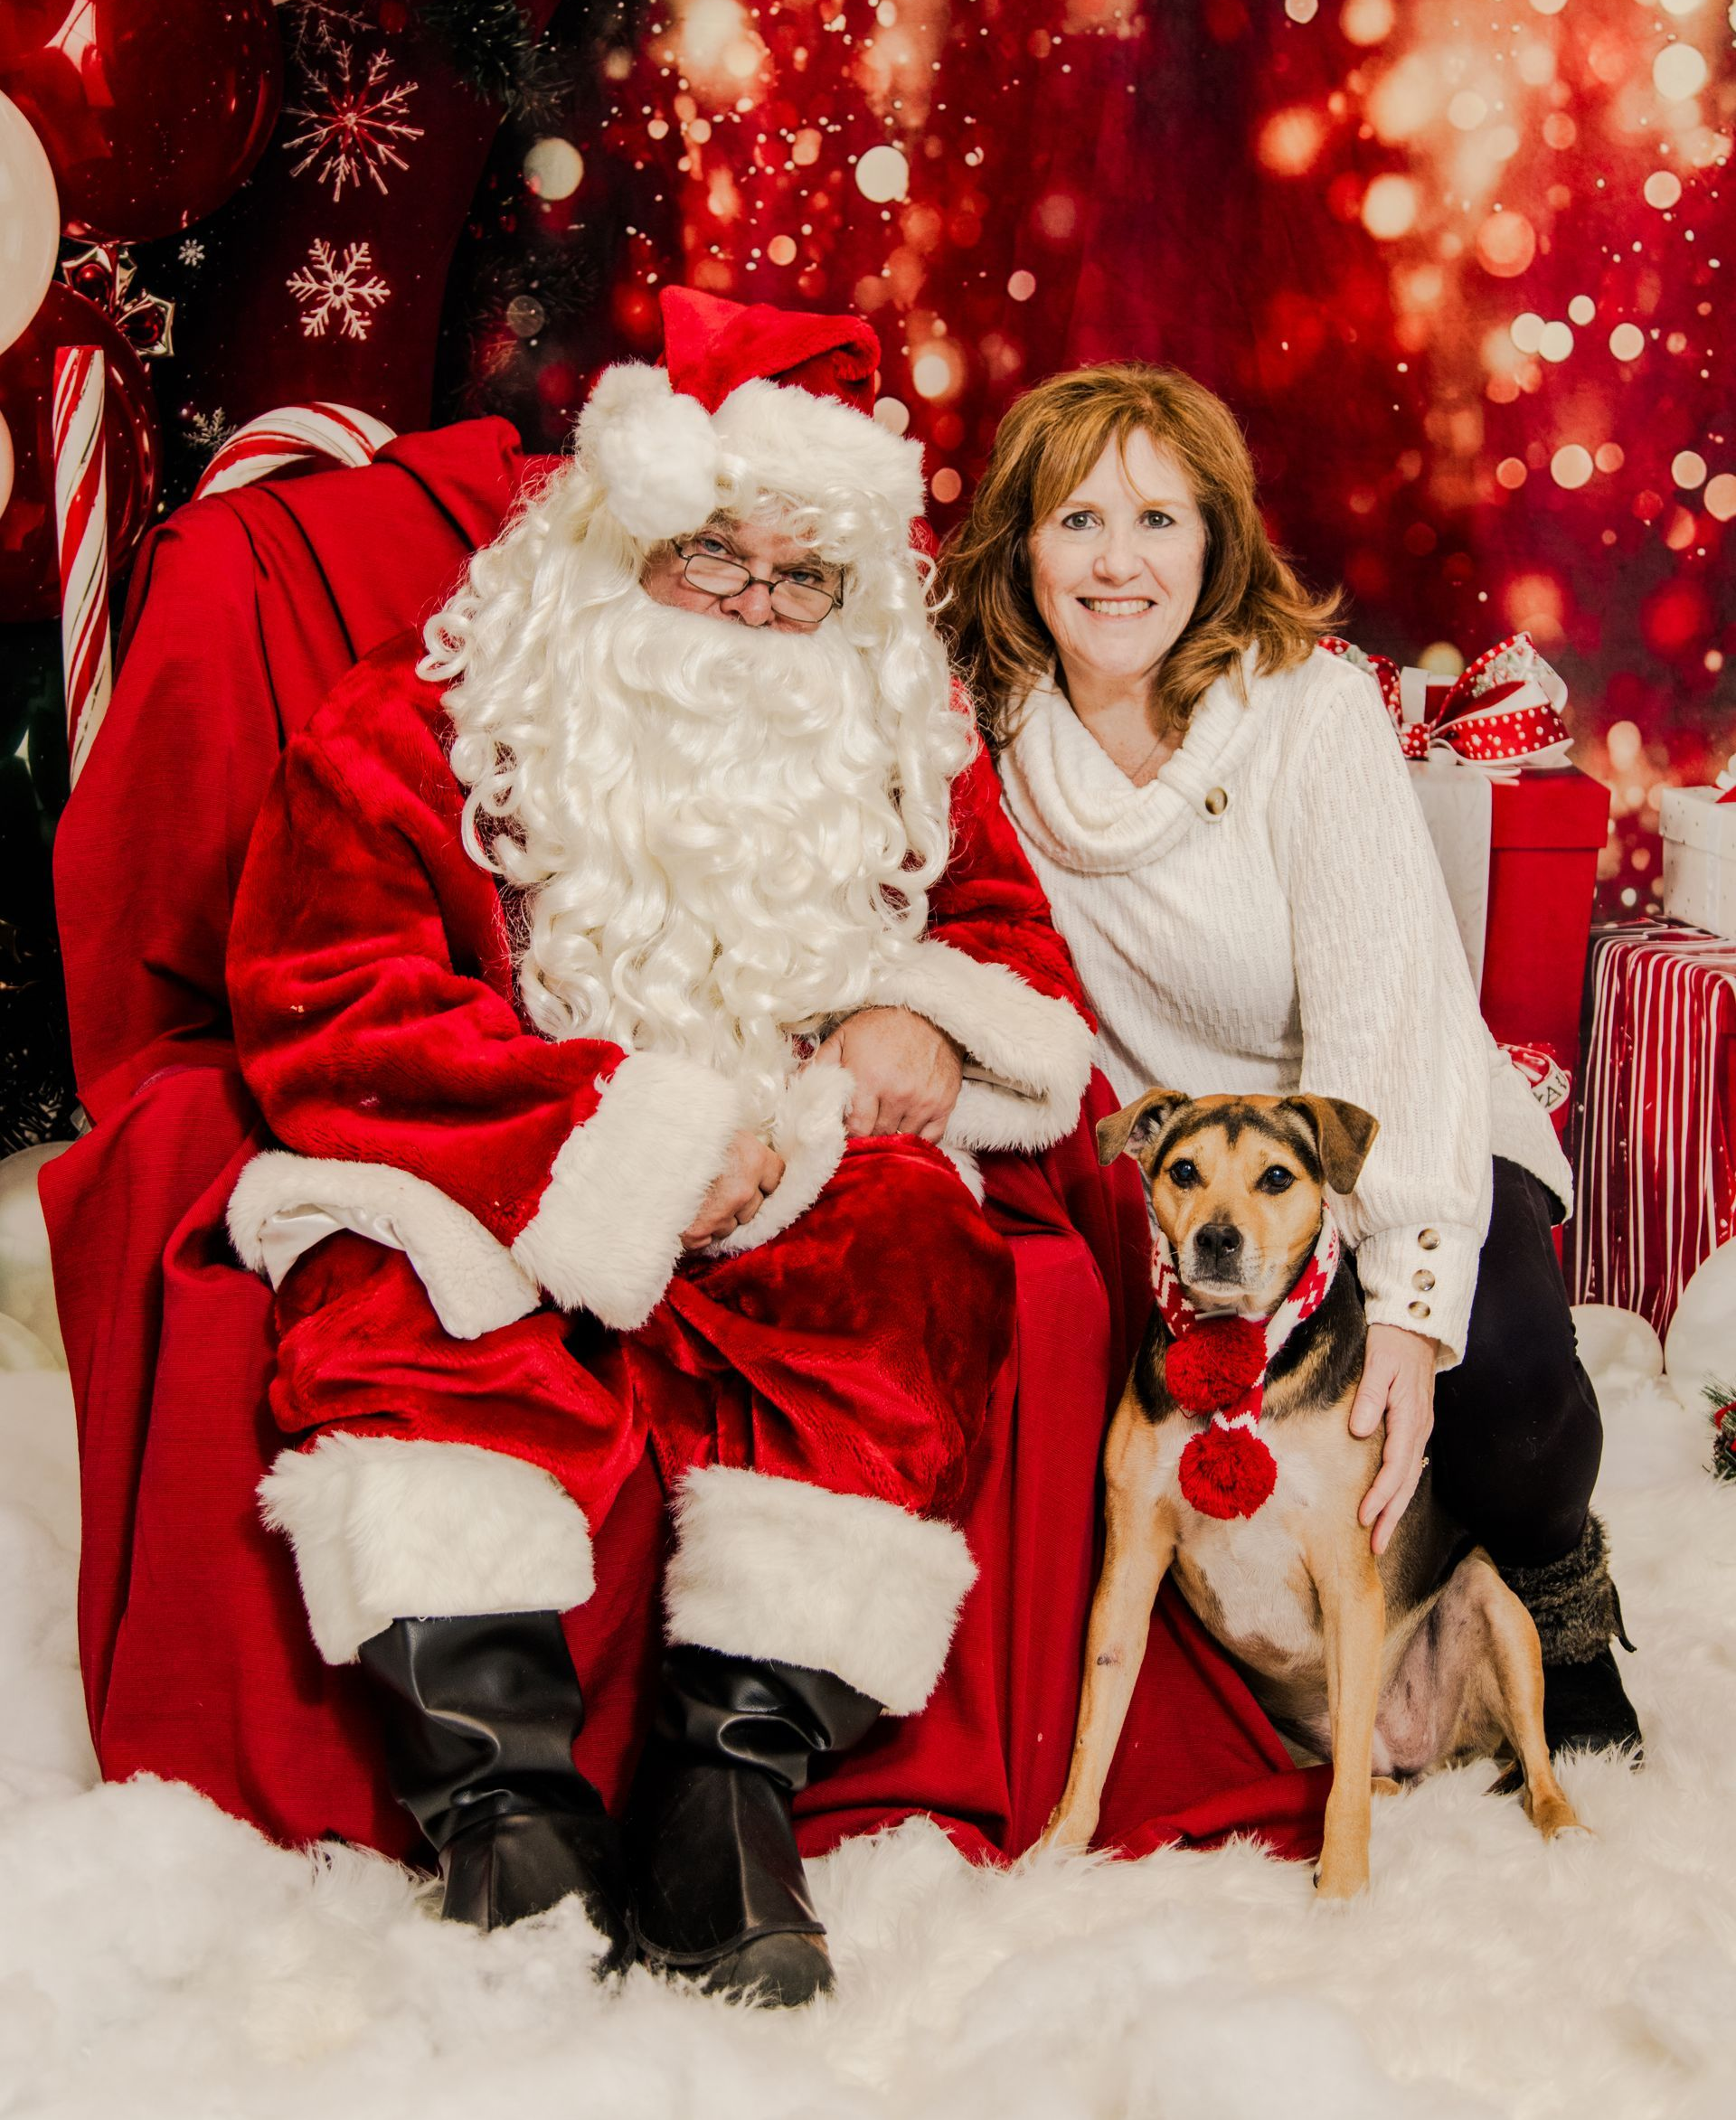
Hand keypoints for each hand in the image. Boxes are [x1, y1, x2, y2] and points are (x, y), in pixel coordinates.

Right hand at [679, 1131, 785, 1249]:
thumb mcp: (712, 1131)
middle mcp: (742, 1189)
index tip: (751, 1179)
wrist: (635, 1156)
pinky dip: (697, 1232)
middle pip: (754, 1206)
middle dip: (737, 1202)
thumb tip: (746, 1161)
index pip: (776, 1176)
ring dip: (717, 1218)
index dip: (762, 1179)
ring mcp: (721, 1214)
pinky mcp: (697, 1233)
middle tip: (711, 1188)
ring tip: (692, 1200)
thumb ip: (734, 1148)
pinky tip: (682, 1214)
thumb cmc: (675, 1137)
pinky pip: (707, 1240)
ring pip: (731, 1226)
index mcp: (751, 1157)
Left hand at [809, 1006, 964, 1139]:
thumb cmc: (881, 1026)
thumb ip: (819, 1065)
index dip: (848, 1132)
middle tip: (863, 1124)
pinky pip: (928, 1138)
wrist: (929, 1012)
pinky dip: (916, 1137)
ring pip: (901, 1138)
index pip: (856, 1129)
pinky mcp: (944, 1104)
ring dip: (890, 1134)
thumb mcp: (844, 1037)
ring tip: (883, 1121)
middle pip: (878, 1135)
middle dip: (868, 1133)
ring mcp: (924, 1101)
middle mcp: (898, 1093)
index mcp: (869, 1078)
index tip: (846, 1126)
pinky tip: (905, 1124)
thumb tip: (792, 1088)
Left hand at [1349, 1323, 1437, 1555]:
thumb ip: (1370, 1397)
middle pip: (1406, 1482)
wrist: (1415, 1323)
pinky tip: (1390, 1502)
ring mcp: (1419, 1428)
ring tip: (1380, 1535)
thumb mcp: (1379, 1363)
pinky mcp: (1414, 1424)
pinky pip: (1409, 1465)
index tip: (1363, 1517)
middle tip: (1375, 1546)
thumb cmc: (1393, 1341)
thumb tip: (1360, 1432)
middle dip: (1390, 1516)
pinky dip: (1399, 1489)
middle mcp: (1419, 1428)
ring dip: (1395, 1508)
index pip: (1395, 1467)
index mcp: (1410, 1418)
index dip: (1380, 1495)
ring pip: (1409, 1478)